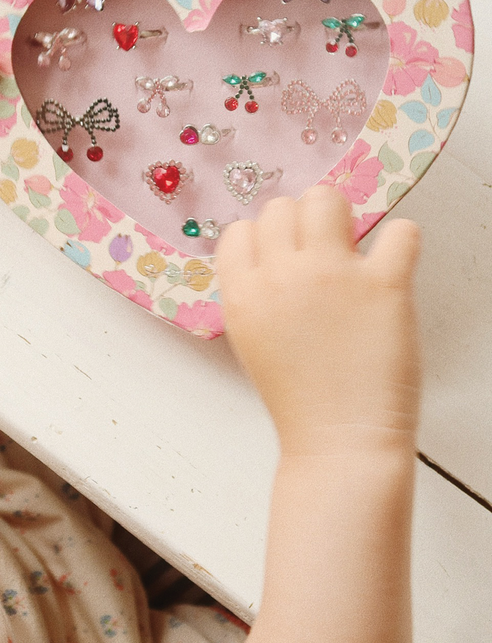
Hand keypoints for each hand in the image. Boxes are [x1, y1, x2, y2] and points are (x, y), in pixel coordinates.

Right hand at [215, 186, 421, 456]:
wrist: (339, 442)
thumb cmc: (298, 400)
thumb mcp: (252, 342)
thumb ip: (256, 295)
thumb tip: (277, 255)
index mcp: (242, 294)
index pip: (240, 231)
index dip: (263, 239)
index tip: (282, 257)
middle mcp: (282, 276)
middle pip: (281, 207)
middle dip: (300, 224)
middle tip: (319, 254)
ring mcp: (333, 276)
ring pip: (327, 200)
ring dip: (340, 217)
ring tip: (352, 251)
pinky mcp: (384, 285)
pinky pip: (401, 232)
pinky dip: (402, 242)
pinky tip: (392, 266)